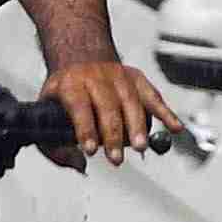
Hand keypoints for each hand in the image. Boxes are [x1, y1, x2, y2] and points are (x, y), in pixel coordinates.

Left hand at [41, 54, 180, 161]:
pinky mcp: (136, 78)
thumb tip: (79, 164)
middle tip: (116, 158)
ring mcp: (118, 76)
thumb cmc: (65, 93)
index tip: (90, 150)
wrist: (80, 57)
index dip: (85, 129)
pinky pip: (153, 96)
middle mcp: (95, 77)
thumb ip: (55, 144)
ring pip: (131, 101)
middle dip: (113, 135)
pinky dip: (166, 113)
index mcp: (70, 84)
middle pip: (107, 106)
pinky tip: (175, 127)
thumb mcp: (46, 112)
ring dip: (137, 126)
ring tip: (140, 147)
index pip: (79, 106)